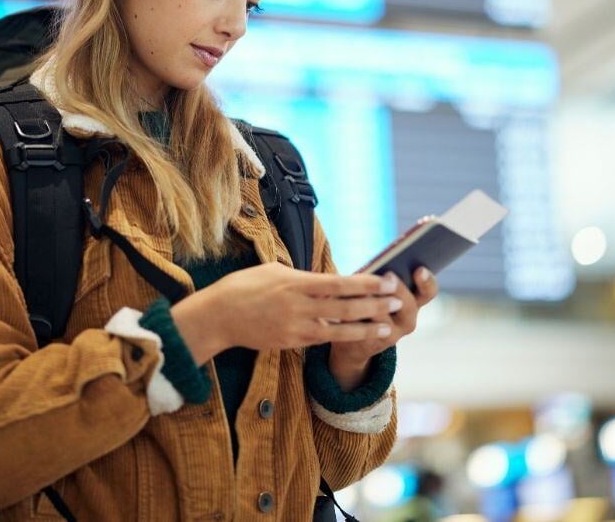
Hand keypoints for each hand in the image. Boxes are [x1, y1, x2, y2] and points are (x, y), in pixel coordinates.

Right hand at [171, 263, 399, 363]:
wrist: (217, 317)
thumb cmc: (244, 287)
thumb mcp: (273, 271)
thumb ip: (301, 277)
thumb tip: (324, 280)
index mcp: (295, 282)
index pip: (338, 283)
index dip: (365, 282)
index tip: (386, 279)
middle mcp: (298, 306)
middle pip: (344, 306)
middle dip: (373, 304)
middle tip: (397, 300)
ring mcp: (295, 327)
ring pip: (338, 329)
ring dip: (366, 327)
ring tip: (388, 326)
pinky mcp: (291, 342)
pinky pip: (322, 339)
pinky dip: (343, 337)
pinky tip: (360, 335)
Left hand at [327, 266, 438, 389]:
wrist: (354, 342)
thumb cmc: (370, 305)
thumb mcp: (382, 291)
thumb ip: (385, 280)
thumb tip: (378, 264)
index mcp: (414, 303)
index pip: (428, 291)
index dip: (427, 281)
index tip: (419, 270)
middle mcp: (408, 321)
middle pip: (407, 303)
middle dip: (398, 288)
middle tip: (389, 275)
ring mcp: (392, 334)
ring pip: (383, 314)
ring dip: (372, 298)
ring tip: (363, 284)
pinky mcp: (372, 343)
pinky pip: (364, 326)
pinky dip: (354, 311)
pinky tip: (344, 299)